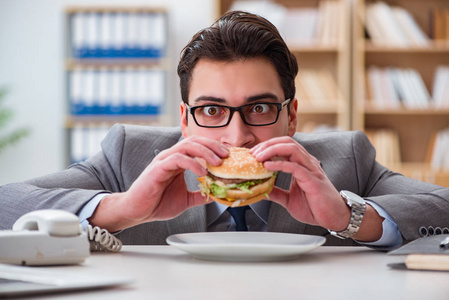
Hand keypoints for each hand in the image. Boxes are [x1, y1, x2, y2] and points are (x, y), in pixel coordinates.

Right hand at [89, 136, 227, 231]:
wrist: (138, 211)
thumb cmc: (157, 203)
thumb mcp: (186, 199)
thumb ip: (200, 194)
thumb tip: (217, 195)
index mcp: (178, 161)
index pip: (198, 146)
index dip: (214, 148)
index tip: (228, 156)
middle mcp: (171, 157)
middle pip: (194, 141)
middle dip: (213, 146)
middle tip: (227, 155)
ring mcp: (164, 161)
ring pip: (187, 146)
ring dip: (205, 152)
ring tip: (218, 162)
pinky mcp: (158, 168)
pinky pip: (177, 159)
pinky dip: (192, 163)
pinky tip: (202, 171)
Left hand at [251, 137, 382, 241]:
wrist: (334, 218)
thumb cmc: (316, 207)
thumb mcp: (289, 199)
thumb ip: (276, 192)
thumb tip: (260, 190)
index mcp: (301, 164)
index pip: (284, 146)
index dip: (267, 146)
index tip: (253, 154)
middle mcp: (307, 163)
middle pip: (287, 142)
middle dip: (267, 144)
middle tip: (253, 153)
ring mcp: (311, 169)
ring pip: (292, 149)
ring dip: (272, 150)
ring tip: (258, 157)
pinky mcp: (313, 179)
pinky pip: (295, 166)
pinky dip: (280, 164)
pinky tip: (268, 165)